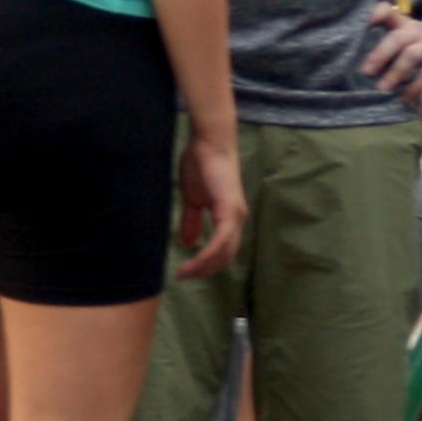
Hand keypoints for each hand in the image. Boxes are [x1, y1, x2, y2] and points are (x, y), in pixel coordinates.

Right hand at [172, 130, 246, 283]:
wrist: (208, 143)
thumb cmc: (201, 165)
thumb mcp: (193, 199)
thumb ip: (192, 221)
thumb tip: (188, 243)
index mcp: (230, 217)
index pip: (223, 250)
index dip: (207, 264)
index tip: (186, 272)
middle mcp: (238, 220)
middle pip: (225, 257)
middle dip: (204, 270)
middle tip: (184, 277)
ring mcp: (236, 216)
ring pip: (224, 253)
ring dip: (204, 266)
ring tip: (184, 273)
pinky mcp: (229, 211)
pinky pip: (220, 242)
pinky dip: (206, 255)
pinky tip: (192, 262)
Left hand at [361, 0, 421, 100]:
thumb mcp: (406, 32)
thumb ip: (386, 41)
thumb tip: (360, 66)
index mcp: (403, 25)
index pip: (387, 13)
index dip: (374, 15)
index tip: (362, 24)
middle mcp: (416, 33)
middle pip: (397, 38)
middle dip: (380, 54)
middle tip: (365, 72)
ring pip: (411, 56)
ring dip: (396, 73)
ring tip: (382, 88)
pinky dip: (416, 88)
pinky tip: (405, 98)